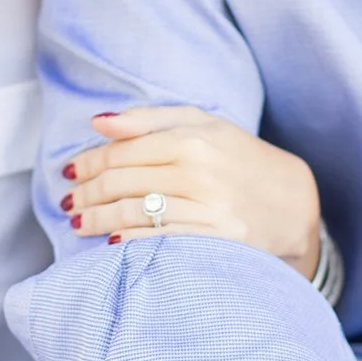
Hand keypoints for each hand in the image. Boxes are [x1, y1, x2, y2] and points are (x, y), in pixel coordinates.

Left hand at [63, 106, 322, 271]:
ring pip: (134, 213)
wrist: (292, 201)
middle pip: (122, 182)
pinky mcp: (217, 240)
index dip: (88, 163)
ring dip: (98, 219)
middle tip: (69, 201)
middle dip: (87, 193)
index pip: (121, 151)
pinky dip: (129, 241)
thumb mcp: (203, 123)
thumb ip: (148, 119)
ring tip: (79, 222)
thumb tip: (98, 122)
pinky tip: (111, 242)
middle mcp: (199, 172)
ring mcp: (209, 208)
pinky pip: (160, 241)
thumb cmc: (239, 157)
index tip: (70, 172)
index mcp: (192, 139)